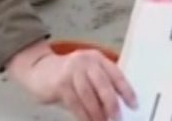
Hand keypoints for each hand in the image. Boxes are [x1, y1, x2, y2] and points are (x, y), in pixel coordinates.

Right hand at [6, 40, 137, 120]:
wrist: (38, 69)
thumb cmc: (67, 74)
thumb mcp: (87, 72)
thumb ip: (101, 82)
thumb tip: (117, 104)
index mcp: (97, 58)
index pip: (116, 74)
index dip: (126, 90)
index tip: (133, 104)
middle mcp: (85, 61)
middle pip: (103, 84)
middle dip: (112, 104)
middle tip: (117, 117)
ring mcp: (72, 71)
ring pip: (89, 96)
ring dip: (97, 113)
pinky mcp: (60, 83)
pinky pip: (75, 103)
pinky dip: (83, 115)